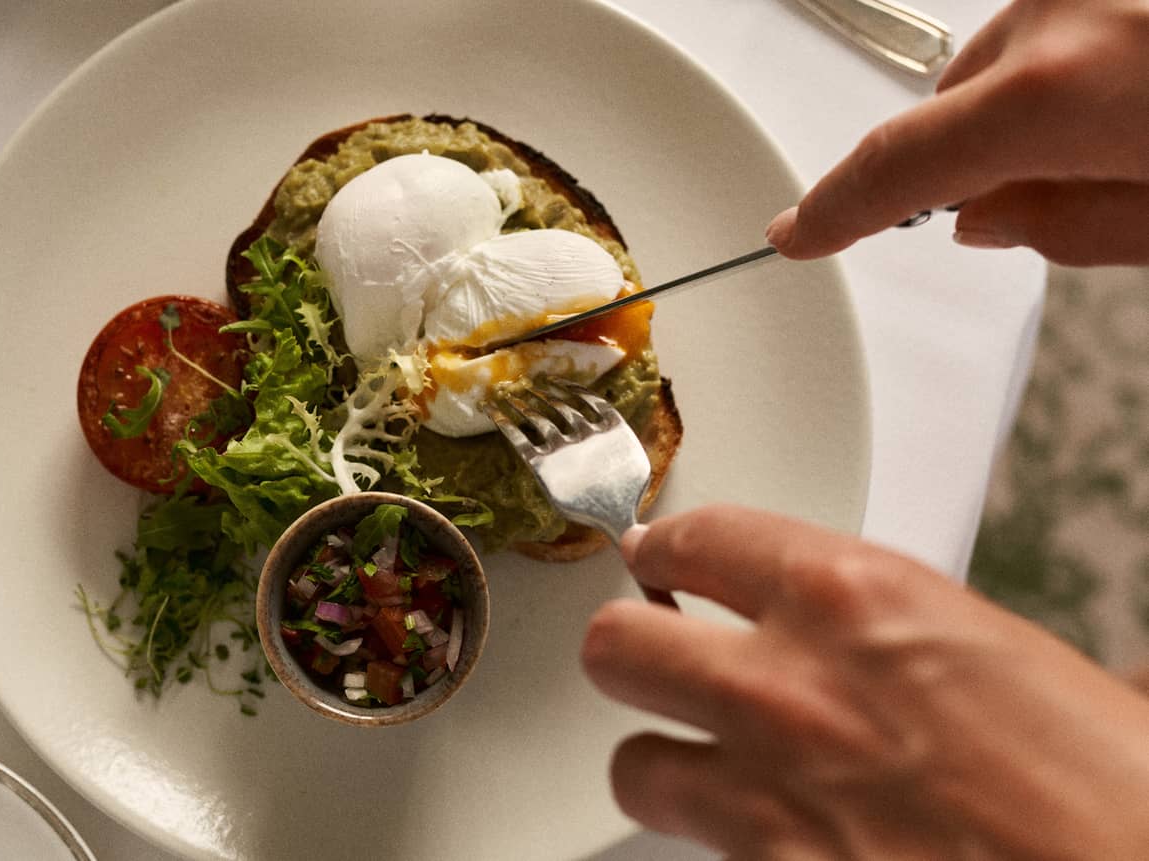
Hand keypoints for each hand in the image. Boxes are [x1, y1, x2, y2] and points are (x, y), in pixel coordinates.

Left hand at [582, 504, 1148, 858]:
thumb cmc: (1112, 794)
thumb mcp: (1017, 660)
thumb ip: (927, 638)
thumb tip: (938, 654)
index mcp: (856, 600)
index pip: (699, 538)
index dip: (666, 551)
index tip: (660, 559)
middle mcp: (790, 688)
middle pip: (617, 644)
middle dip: (633, 649)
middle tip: (660, 658)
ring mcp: (769, 796)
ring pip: (633, 767)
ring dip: (666, 766)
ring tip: (709, 773)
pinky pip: (696, 854)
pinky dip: (726, 849)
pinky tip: (780, 844)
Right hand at [767, 0, 1148, 265]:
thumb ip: (1071, 227)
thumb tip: (997, 219)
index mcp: (1060, 90)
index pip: (897, 164)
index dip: (835, 209)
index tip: (799, 232)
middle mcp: (1060, 15)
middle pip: (960, 107)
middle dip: (996, 157)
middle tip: (1092, 181)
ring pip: (1012, 60)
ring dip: (1051, 99)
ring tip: (1140, 123)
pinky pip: (1062, 20)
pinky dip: (1090, 57)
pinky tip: (1144, 79)